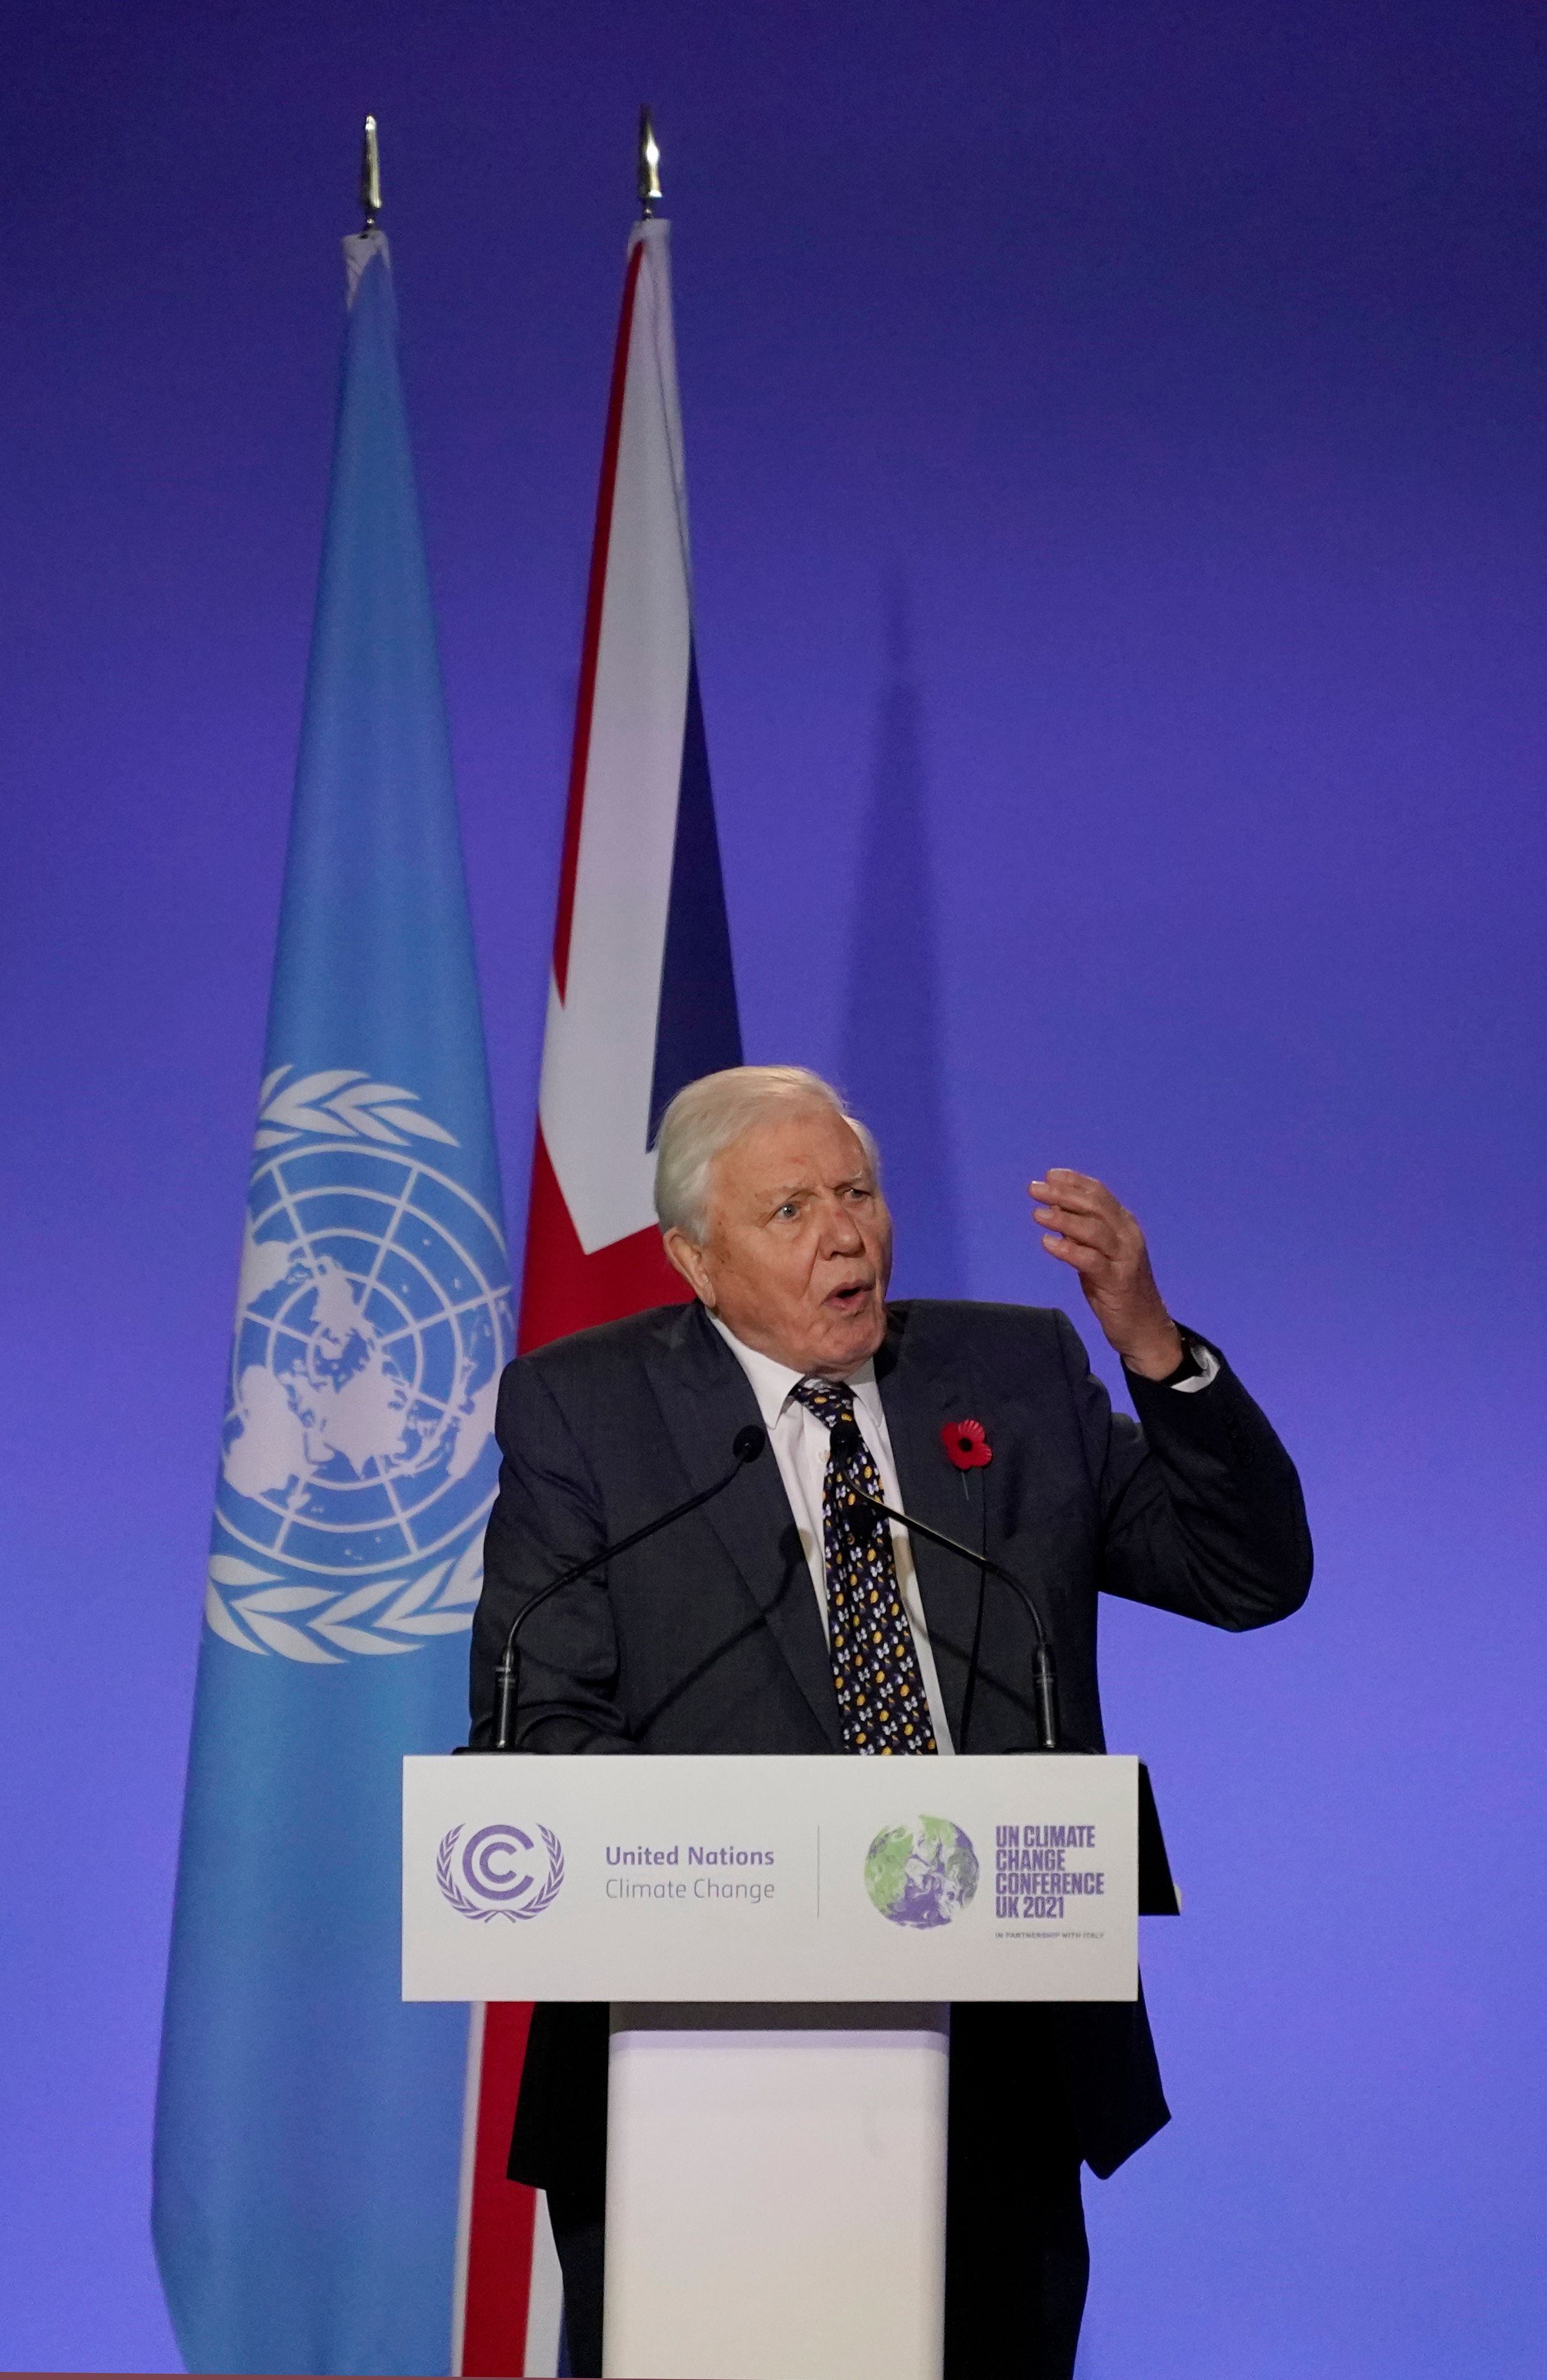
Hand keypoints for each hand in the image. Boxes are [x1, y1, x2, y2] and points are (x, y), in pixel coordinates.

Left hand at [1029, 1170, 1182, 1379]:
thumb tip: (1054, 1207)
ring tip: (1037, 1214)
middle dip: (1063, 1194)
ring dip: (1063, 1218)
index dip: (1074, 1181)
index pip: (1100, 1193)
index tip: (1049, 1175)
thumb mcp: (1098, 1253)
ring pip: (1094, 1229)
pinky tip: (1047, 1243)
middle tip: (1035, 1189)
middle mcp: (1128, 1236)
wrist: (1144, 1326)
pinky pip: (1091, 1260)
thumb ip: (1080, 1231)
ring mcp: (1125, 1258)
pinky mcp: (1118, 1281)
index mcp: (1125, 1224)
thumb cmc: (1117, 1288)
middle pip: (1095, 1206)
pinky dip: (1068, 1249)